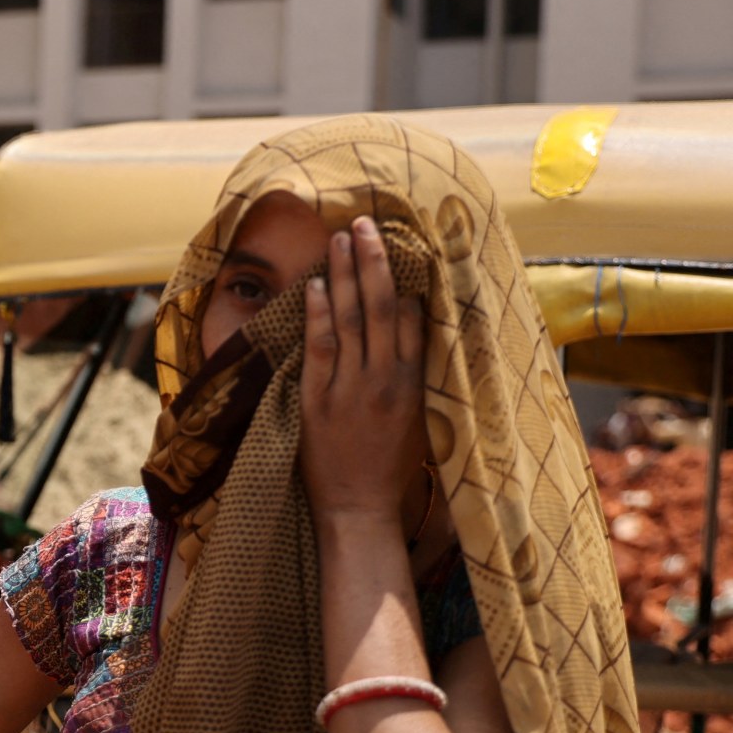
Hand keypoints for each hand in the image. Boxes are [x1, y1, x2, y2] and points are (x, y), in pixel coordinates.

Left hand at [301, 216, 425, 529]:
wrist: (359, 509)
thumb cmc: (387, 467)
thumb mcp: (414, 418)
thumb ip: (410, 373)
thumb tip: (408, 324)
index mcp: (413, 384)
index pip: (415, 319)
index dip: (406, 278)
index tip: (398, 242)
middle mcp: (386, 380)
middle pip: (383, 308)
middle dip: (375, 262)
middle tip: (366, 223)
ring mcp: (351, 389)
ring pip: (353, 320)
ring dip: (347, 275)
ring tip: (342, 237)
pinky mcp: (319, 401)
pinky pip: (320, 348)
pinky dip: (319, 314)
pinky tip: (318, 284)